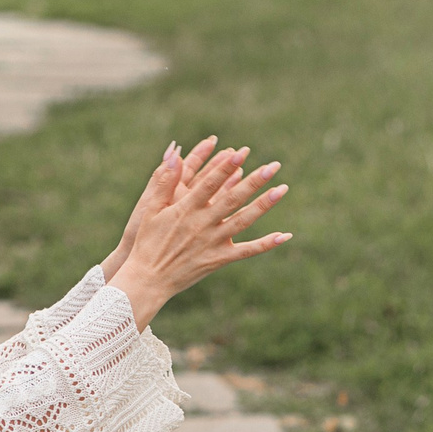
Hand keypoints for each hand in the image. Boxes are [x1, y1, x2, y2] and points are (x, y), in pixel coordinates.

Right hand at [109, 141, 290, 328]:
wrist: (148, 279)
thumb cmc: (148, 241)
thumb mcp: (151, 209)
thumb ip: (164, 181)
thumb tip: (174, 155)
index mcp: (185, 209)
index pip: (210, 183)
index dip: (226, 167)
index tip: (242, 152)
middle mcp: (202, 224)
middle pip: (233, 198)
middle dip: (255, 181)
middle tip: (274, 165)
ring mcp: (213, 242)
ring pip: (243, 220)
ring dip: (264, 205)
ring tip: (282, 189)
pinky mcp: (219, 259)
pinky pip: (247, 251)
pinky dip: (266, 243)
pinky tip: (284, 235)